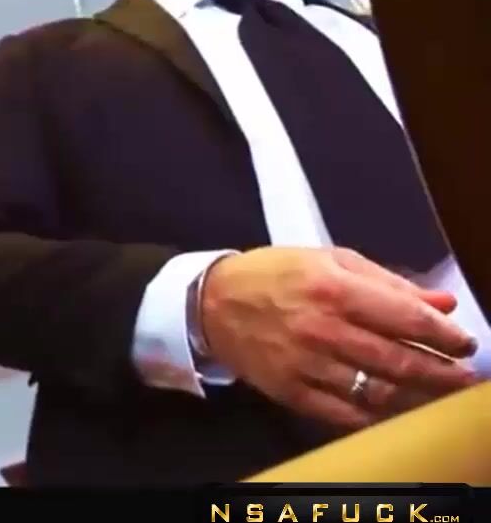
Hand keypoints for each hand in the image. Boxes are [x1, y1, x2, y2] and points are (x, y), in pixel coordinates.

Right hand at [199, 247, 480, 429]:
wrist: (210, 302)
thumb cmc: (275, 274)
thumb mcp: (329, 261)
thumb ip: (387, 282)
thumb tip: (441, 302)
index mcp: (332, 288)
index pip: (405, 316)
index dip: (443, 333)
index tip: (465, 343)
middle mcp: (321, 328)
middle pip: (397, 359)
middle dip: (441, 371)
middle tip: (464, 377)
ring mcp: (305, 363)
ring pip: (376, 390)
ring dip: (417, 397)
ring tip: (439, 395)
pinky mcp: (290, 391)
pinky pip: (343, 412)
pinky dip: (376, 415)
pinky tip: (396, 410)